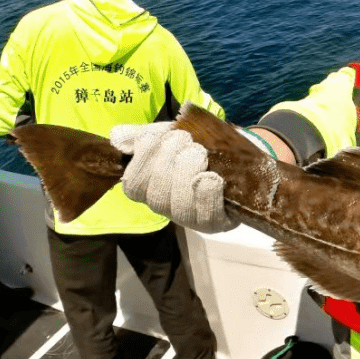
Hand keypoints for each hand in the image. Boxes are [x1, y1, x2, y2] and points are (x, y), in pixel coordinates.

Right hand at [111, 122, 236, 232]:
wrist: (241, 152)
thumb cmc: (200, 145)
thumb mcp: (169, 135)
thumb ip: (143, 135)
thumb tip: (117, 138)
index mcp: (151, 188)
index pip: (133, 185)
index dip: (144, 160)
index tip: (160, 137)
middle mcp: (168, 207)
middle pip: (157, 197)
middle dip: (169, 163)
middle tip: (187, 142)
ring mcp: (193, 219)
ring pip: (180, 208)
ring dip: (187, 174)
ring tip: (199, 154)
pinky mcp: (218, 223)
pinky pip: (207, 216)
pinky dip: (207, 194)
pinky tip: (211, 177)